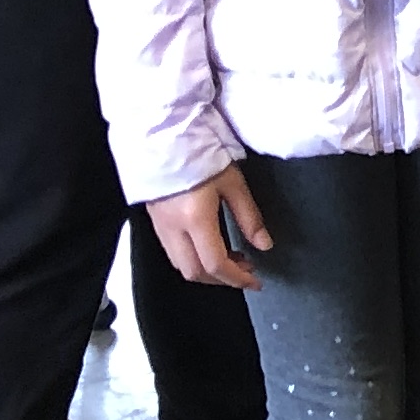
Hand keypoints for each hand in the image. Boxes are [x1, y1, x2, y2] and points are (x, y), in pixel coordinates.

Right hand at [144, 166, 271, 291]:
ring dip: (207, 271)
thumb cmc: (202, 154)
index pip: (215, 264)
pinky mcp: (154, 222)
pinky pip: (173, 253)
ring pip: (181, 265)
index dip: (237, 278)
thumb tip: (265, 245)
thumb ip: (249, 217)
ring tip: (232, 259)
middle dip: (221, 280)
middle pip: (195, 272)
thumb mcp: (233, 183)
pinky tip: (210, 247)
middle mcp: (173, 230)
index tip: (256, 282)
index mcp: (195, 220)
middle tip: (246, 271)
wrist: (163, 137)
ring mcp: (159, 227)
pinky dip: (193, 260)